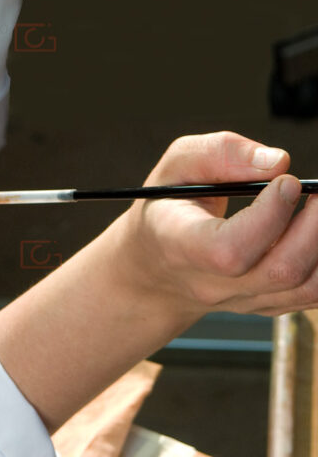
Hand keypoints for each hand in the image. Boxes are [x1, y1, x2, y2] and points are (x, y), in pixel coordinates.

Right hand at [119, 130, 317, 317]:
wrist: (156, 265)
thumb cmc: (166, 207)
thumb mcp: (176, 165)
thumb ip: (221, 153)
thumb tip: (278, 162)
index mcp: (180, 245)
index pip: (230, 250)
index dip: (268, 218)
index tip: (286, 181)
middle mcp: (212, 283)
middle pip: (279, 271)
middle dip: (313, 228)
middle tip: (317, 190)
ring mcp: (241, 301)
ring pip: (304, 288)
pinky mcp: (265, 305)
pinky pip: (310, 294)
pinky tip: (314, 229)